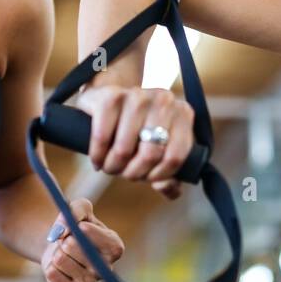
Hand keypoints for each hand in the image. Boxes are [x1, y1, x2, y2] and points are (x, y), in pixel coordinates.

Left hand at [42, 197, 125, 281]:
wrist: (62, 245)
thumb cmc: (77, 225)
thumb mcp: (80, 208)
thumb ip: (75, 211)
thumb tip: (61, 232)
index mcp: (115, 247)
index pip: (99, 238)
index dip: (84, 229)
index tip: (80, 226)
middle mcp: (106, 268)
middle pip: (71, 245)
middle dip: (64, 238)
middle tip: (68, 240)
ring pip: (59, 259)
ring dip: (56, 251)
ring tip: (64, 252)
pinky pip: (52, 274)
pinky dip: (50, 265)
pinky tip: (60, 266)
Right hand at [74, 85, 194, 199]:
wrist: (110, 100)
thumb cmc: (139, 131)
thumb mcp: (160, 151)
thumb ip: (171, 177)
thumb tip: (164, 186)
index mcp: (183, 114)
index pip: (176, 157)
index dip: (159, 175)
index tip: (147, 178)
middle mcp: (164, 101)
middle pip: (150, 155)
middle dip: (133, 173)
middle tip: (124, 173)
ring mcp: (137, 96)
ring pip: (124, 149)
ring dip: (113, 166)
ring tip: (110, 166)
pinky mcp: (110, 97)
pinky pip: (102, 137)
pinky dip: (97, 154)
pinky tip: (97, 158)